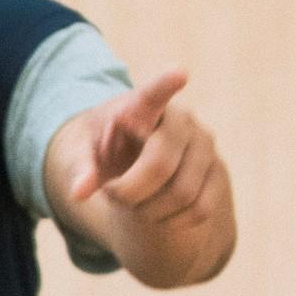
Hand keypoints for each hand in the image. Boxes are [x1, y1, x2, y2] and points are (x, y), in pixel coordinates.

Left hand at [60, 69, 232, 266]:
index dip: (166, 84)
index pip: (155, 93)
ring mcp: (205, 146)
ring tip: (132, 203)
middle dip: (130, 192)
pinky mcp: (217, 172)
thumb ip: (79, 167)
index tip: (179, 73)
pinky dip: (172, 222)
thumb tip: (78, 192)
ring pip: (183, 193)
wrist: (134, 157)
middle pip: (160, 165)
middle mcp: (182, 120)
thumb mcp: (83, 151)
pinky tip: (155, 214)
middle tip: (111, 195)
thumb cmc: (105, 147)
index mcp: (143, 106)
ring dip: (149, 210)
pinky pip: (200, 209)